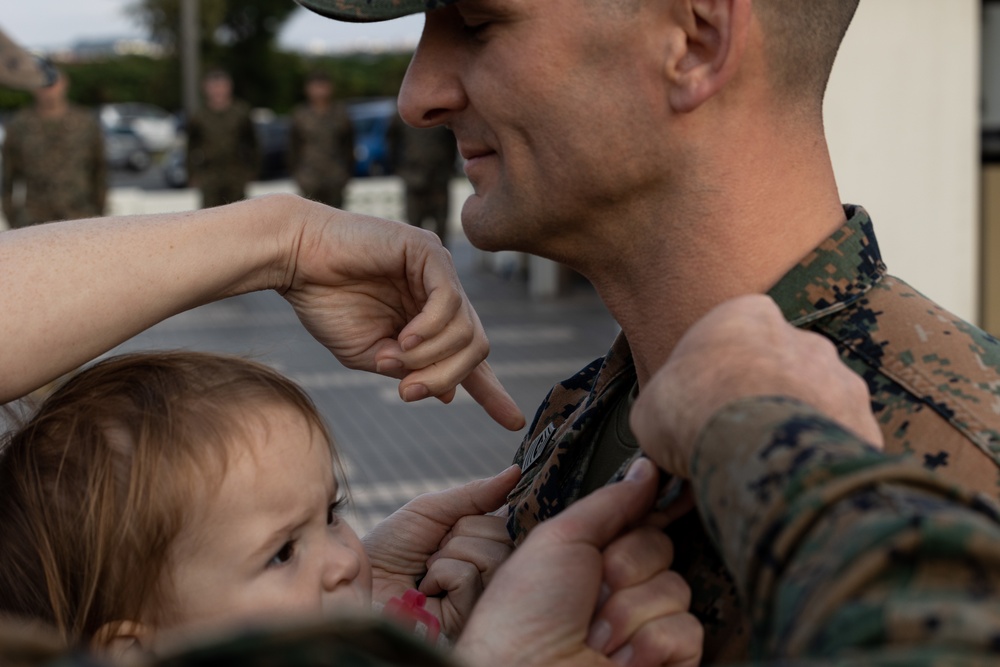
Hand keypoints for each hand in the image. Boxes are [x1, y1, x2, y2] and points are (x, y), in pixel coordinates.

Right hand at [283, 204, 524, 429]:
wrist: (294, 260)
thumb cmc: (326, 303)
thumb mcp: (370, 355)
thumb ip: (410, 370)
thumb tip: (448, 396)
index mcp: (429, 321)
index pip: (470, 356)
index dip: (492, 391)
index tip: (513, 422)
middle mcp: (442, 295)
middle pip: (476, 349)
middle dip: (448, 377)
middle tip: (410, 392)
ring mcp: (439, 271)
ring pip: (466, 330)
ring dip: (431, 356)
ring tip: (392, 358)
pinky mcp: (428, 251)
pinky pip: (450, 301)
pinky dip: (431, 328)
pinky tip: (404, 337)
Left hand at [362, 466, 520, 637]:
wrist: (359, 578)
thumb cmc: (392, 546)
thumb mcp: (432, 510)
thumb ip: (476, 494)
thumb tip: (516, 471)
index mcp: (485, 542)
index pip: (511, 518)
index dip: (487, 512)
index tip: (457, 522)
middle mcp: (491, 570)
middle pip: (503, 535)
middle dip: (460, 532)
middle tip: (435, 547)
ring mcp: (482, 596)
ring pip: (491, 556)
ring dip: (449, 554)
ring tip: (429, 568)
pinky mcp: (468, 618)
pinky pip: (469, 577)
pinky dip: (441, 574)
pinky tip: (427, 589)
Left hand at [456, 459, 701, 666]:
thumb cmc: (523, 614)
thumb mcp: (559, 539)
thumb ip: (609, 503)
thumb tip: (647, 469)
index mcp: (594, 557)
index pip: (642, 521)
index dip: (652, 510)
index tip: (669, 492)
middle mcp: (622, 589)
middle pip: (661, 548)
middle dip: (624, 567)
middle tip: (590, 593)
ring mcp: (646, 626)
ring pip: (676, 589)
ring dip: (629, 612)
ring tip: (594, 636)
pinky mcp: (669, 660)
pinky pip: (688, 630)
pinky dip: (649, 643)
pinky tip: (618, 660)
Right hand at [630, 294, 883, 477]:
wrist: (749, 443)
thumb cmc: (690, 410)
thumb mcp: (651, 405)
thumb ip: (668, 406)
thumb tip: (668, 431)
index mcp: (747, 315)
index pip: (737, 337)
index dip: (718, 376)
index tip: (704, 407)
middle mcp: (802, 337)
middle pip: (783, 368)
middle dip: (766, 399)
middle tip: (738, 437)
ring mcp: (839, 377)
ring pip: (817, 403)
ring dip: (797, 427)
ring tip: (769, 464)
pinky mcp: (863, 421)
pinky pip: (841, 442)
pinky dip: (822, 460)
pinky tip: (798, 481)